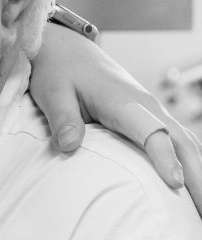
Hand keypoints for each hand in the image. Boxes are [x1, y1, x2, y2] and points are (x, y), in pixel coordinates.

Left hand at [30, 22, 201, 215]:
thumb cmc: (58, 72)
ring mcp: (155, 110)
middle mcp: (148, 106)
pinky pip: (182, 142)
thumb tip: (70, 145)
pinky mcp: (153, 116)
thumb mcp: (52, 93)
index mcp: (124, 101)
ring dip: (201, 175)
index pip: (151, 132)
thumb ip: (62, 119)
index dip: (164, 158)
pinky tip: (196, 190)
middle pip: (184, 143)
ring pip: (189, 144)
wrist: (67, 49)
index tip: (175, 184)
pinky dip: (194, 164)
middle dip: (198, 178)